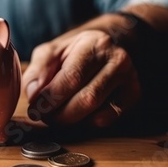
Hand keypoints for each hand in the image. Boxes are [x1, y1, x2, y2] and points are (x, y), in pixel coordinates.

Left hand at [22, 29, 140, 126]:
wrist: (105, 45)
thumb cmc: (74, 51)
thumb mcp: (51, 51)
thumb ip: (38, 70)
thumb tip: (33, 94)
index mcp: (95, 44)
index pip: (71, 78)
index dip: (50, 98)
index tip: (34, 108)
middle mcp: (118, 60)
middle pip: (87, 99)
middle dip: (59, 114)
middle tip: (43, 116)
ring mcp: (130, 79)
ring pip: (98, 113)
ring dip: (70, 120)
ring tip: (55, 115)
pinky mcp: (134, 95)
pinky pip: (108, 119)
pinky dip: (87, 122)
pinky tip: (76, 114)